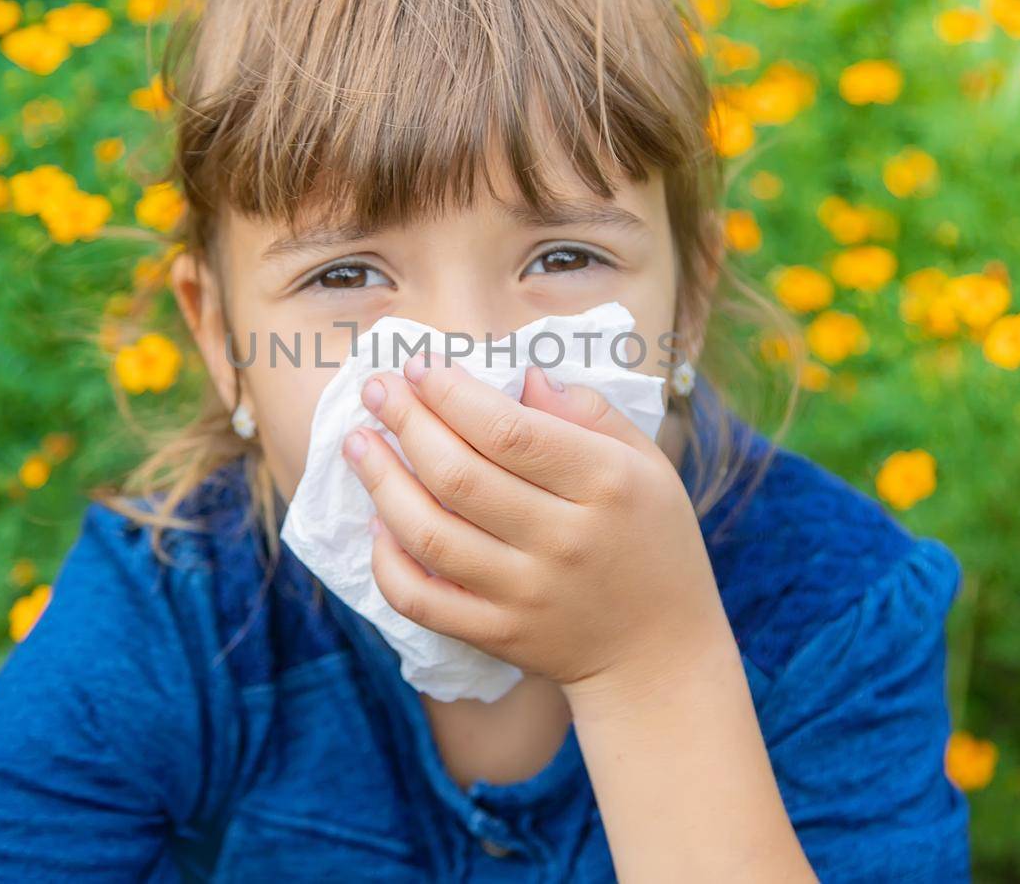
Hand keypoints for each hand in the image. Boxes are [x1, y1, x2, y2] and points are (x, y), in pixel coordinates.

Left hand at [342, 352, 729, 700]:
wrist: (661, 653)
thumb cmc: (652, 540)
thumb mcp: (648, 465)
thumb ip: (590, 414)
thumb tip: (524, 375)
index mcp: (606, 484)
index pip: (509, 431)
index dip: (451, 394)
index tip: (419, 367)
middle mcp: (564, 540)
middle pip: (459, 476)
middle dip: (405, 423)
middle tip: (376, 390)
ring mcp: (527, 594)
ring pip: (430, 535)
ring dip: (381, 482)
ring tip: (358, 443)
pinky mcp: (499, 635)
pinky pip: (422, 600)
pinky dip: (388, 562)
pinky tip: (377, 523)